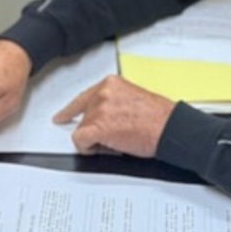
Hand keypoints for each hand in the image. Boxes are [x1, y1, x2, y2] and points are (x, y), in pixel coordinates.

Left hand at [53, 75, 174, 156]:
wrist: (170, 128)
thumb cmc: (158, 118)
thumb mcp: (132, 98)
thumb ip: (112, 102)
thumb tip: (100, 117)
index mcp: (111, 83)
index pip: (83, 97)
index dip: (70, 111)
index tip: (61, 117)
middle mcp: (102, 92)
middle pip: (84, 117)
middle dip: (96, 130)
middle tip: (116, 137)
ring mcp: (100, 108)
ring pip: (83, 130)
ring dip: (96, 139)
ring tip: (119, 140)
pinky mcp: (98, 126)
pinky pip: (80, 140)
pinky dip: (88, 148)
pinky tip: (103, 148)